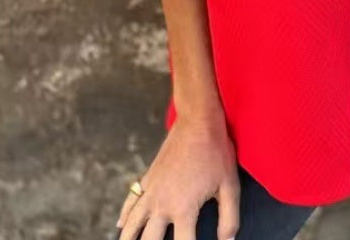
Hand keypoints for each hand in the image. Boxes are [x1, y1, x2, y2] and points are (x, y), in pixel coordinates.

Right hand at [117, 112, 239, 239]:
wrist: (198, 121)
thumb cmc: (216, 152)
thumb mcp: (230, 185)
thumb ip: (229, 218)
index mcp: (184, 209)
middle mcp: (162, 204)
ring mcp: (151, 191)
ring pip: (131, 225)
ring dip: (129, 238)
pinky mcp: (147, 178)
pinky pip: (130, 202)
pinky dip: (124, 217)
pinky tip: (120, 226)